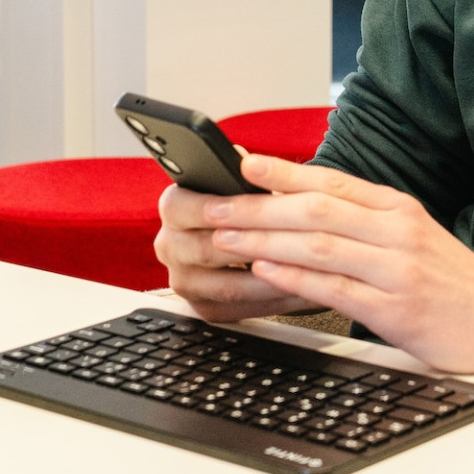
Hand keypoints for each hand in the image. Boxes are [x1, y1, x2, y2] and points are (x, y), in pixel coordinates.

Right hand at [155, 181, 319, 320]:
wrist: (252, 235)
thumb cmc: (247, 203)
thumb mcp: (242, 181)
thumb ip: (242, 173)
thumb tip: (248, 162)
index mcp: (173, 208)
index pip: (181, 208)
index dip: (211, 208)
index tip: (242, 209)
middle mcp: (170, 245)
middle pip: (206, 251)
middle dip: (250, 248)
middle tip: (287, 244)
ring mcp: (185, 281)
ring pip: (227, 287)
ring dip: (269, 279)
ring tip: (303, 270)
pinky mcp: (204, 308)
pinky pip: (239, 311)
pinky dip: (273, 301)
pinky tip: (300, 290)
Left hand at [204, 155, 473, 374]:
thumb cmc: (455, 283)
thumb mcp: (414, 236)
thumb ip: (365, 221)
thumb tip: (303, 207)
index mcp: (398, 208)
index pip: (331, 180)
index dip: (282, 171)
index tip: (242, 164)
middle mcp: (397, 231)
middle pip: (315, 209)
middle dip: (257, 206)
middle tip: (214, 205)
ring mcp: (397, 269)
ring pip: (318, 245)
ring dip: (265, 240)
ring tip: (225, 238)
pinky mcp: (396, 309)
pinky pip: (334, 288)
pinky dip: (294, 278)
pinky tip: (265, 272)